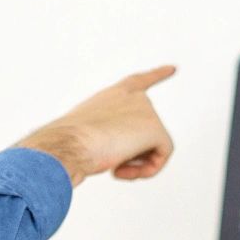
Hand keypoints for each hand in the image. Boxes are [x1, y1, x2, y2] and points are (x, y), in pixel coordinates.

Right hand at [17, 65, 176, 186]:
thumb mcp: (82, 135)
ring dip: (137, 164)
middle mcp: (134, 98)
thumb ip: (100, 139)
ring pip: (155, 147)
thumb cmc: (66, 143)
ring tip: (116, 168)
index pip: (139, 82)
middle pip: (146, 133)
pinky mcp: (155, 129)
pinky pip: (163, 156)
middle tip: (111, 165)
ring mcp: (147, 111)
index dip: (157, 75)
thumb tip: (96, 162)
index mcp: (114, 95)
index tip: (173, 68)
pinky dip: (148, 170)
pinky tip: (122, 171)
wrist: (66, 144)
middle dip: (132, 154)